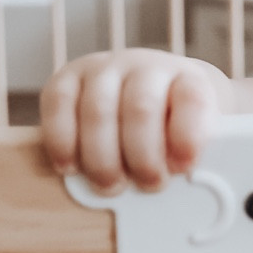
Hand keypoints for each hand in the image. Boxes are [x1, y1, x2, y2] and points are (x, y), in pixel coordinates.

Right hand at [40, 49, 229, 193]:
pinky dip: (61, 142)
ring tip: (111, 186)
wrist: (145, 92)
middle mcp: (144, 66)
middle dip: (143, 157)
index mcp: (186, 79)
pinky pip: (58, 105)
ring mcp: (103, 68)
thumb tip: (184, 184)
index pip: (191, 99)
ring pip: (98, 111)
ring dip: (102, 159)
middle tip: (148, 185)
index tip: (183, 168)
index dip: (187, 136)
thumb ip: (193, 154)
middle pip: (141, 109)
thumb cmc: (171, 126)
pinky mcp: (67, 78)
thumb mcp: (195, 135)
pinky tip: (70, 168)